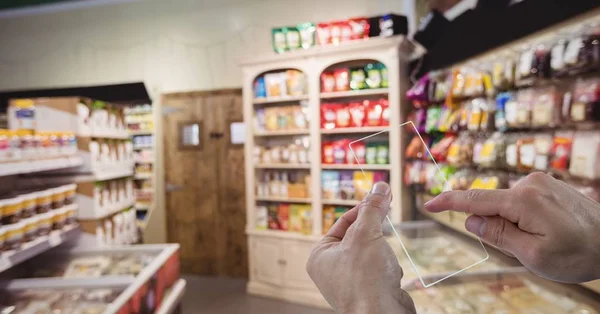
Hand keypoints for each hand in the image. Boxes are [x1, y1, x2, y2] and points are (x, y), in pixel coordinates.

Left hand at [306, 182, 414, 313]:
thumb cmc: (365, 277)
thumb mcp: (367, 233)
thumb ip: (372, 208)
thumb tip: (380, 186)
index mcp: (320, 255)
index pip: (343, 221)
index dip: (363, 208)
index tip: (381, 196)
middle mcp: (331, 269)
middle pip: (358, 237)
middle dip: (375, 235)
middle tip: (384, 225)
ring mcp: (349, 282)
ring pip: (373, 253)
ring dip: (383, 253)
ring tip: (383, 264)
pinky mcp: (368, 291)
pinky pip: (380, 270)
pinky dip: (389, 270)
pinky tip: (389, 278)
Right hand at [424, 172, 599, 283]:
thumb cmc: (580, 253)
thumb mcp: (534, 255)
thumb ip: (498, 235)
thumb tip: (469, 220)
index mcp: (523, 200)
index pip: (474, 199)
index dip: (449, 203)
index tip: (428, 204)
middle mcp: (529, 183)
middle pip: (492, 205)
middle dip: (496, 226)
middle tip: (527, 249)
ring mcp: (541, 182)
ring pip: (507, 204)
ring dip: (513, 223)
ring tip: (546, 241)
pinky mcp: (548, 184)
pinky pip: (522, 201)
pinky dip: (523, 217)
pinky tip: (549, 231)